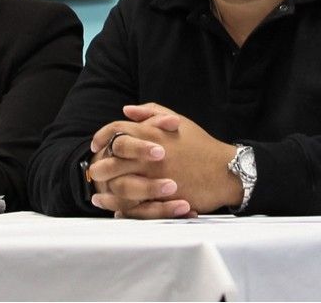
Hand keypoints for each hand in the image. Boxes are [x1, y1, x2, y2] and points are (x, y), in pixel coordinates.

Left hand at [89, 103, 240, 217]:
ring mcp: (157, 177)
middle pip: (114, 160)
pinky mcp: (166, 198)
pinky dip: (125, 210)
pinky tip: (116, 211)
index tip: (95, 145)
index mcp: (152, 134)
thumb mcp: (177, 121)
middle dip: (99, 166)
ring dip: (107, 192)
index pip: (117, 131)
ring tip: (97, 196)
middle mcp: (151, 155)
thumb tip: (126, 110)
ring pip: (122, 185)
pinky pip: (138, 207)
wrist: (227, 171)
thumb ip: (150, 112)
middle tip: (93, 171)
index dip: (102, 137)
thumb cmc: (200, 144)